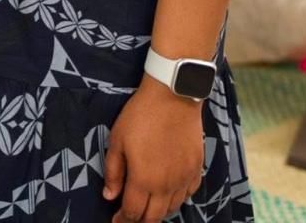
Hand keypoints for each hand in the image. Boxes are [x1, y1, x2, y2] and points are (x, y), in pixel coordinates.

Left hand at [103, 77, 204, 222]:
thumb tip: (109, 196)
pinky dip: (176, 200)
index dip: (123, 220)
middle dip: (140, 221)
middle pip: (153, 218)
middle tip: (131, 217)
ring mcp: (184, 179)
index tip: (116, 220)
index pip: (133, 213)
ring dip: (158, 212)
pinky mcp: (196, 169)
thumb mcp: (117, 139)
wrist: (173, 95)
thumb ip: (113, 171)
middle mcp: (166, 186)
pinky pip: (187, 195)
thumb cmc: (141, 115)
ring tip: (148, 207)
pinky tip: (169, 194)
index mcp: (143, 179)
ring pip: (172, 209)